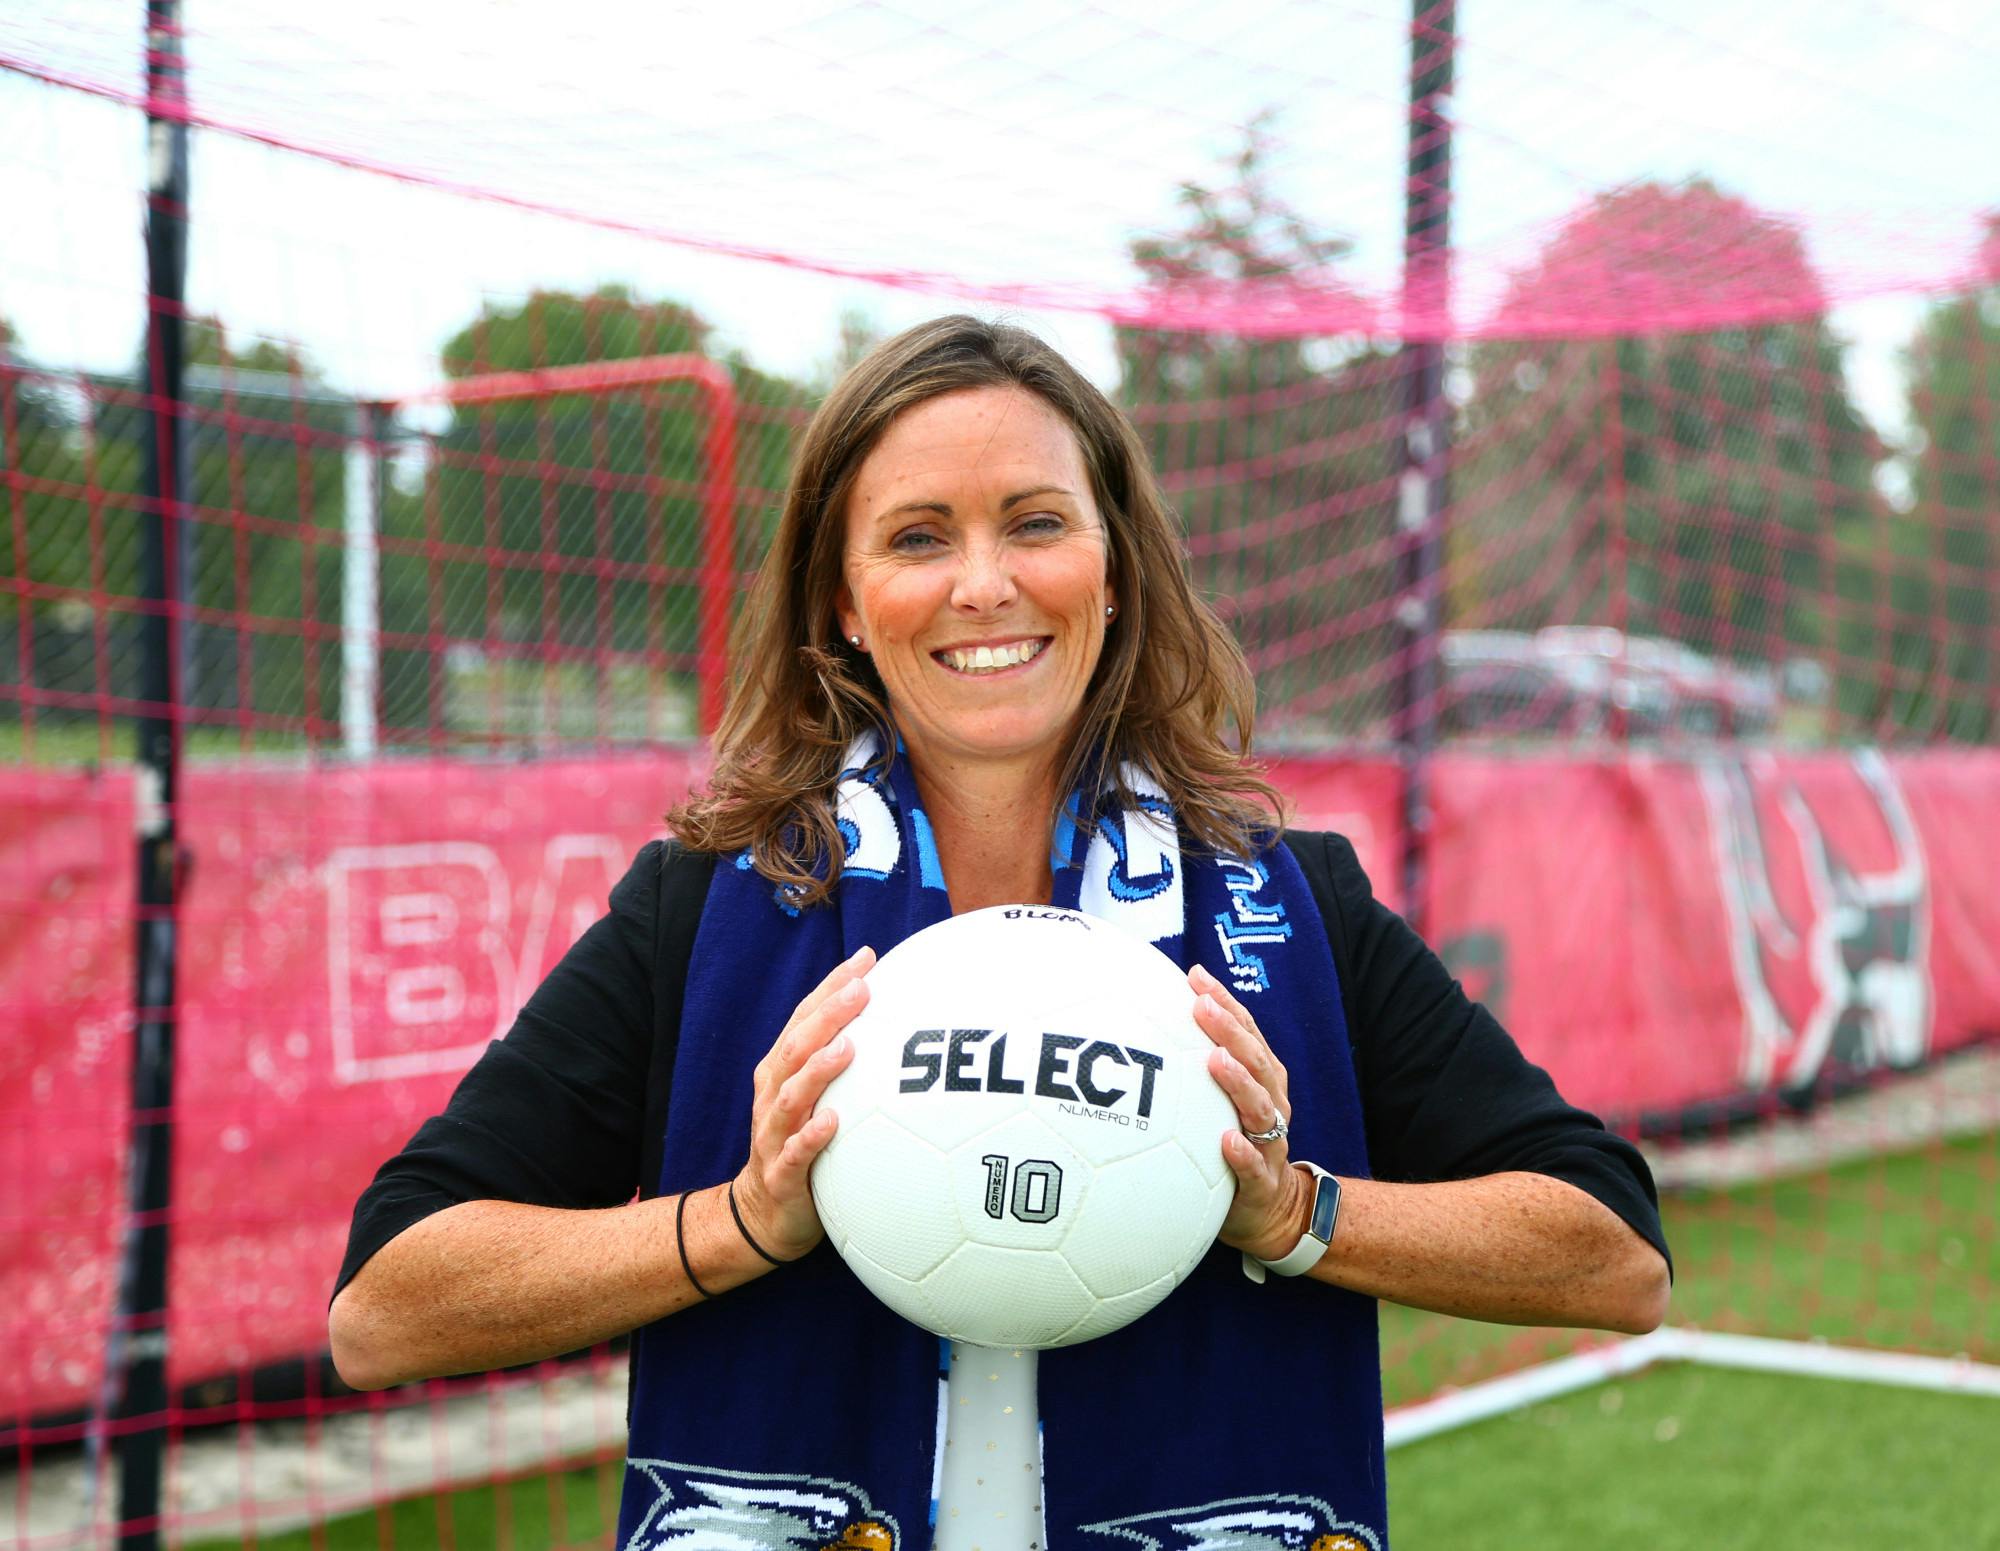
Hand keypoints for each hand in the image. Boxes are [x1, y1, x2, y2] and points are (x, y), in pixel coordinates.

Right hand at [733, 945, 870, 1261]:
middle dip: (827, 1015)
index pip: (805, 1018)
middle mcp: (773, 1094)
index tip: (866, 958)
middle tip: (862, 990)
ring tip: (847, 1048)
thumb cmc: (801, 1144)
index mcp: (782, 1071)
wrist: (765, 1214)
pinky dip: (811, 1135)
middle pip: (796, 1046)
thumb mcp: (818, 1098)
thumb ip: (843, 1063)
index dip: (832, 986)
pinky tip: (833, 1121)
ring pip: (789, 1095)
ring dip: (817, 1070)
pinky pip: (795, 1152)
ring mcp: (774, 1133)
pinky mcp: (781, 1173)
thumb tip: (896, 1025)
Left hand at [1191, 962, 1309, 1261]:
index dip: (1225, 1003)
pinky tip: (1226, 1141)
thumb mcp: (1220, 1102)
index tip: (1196, 977)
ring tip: (1217, 1061)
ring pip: (1260, 1108)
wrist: (1270, 1208)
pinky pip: (1254, 1167)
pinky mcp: (1262, 1181)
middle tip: (1202, 1006)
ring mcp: (1270, 1143)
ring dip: (1239, 1083)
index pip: (1247, 1033)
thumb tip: (1152, 1021)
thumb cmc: (1236, 1141)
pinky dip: (1242, 1152)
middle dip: (1230, 1031)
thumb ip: (1197, 1066)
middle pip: (1255, 1061)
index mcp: (1262, 1080)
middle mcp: (1270, 1104)